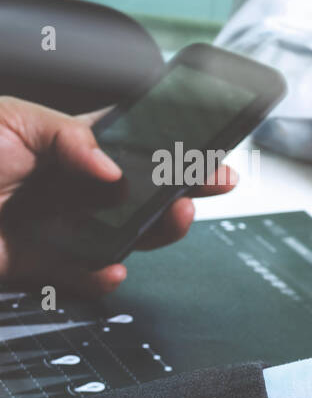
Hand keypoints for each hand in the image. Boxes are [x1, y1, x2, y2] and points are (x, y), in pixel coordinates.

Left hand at [0, 97, 235, 294]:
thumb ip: (71, 137)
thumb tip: (112, 170)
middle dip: (181, 189)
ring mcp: (58, 226)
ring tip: (173, 218)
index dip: (170, 145)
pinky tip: (110, 265)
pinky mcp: (42, 266)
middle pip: (140, 191)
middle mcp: (66, 186)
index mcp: (62, 143)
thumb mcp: (12, 120)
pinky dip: (102, 276)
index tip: (206, 150)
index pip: (129, 141)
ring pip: (125, 234)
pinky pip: (86, 276)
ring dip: (156, 230)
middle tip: (206, 187)